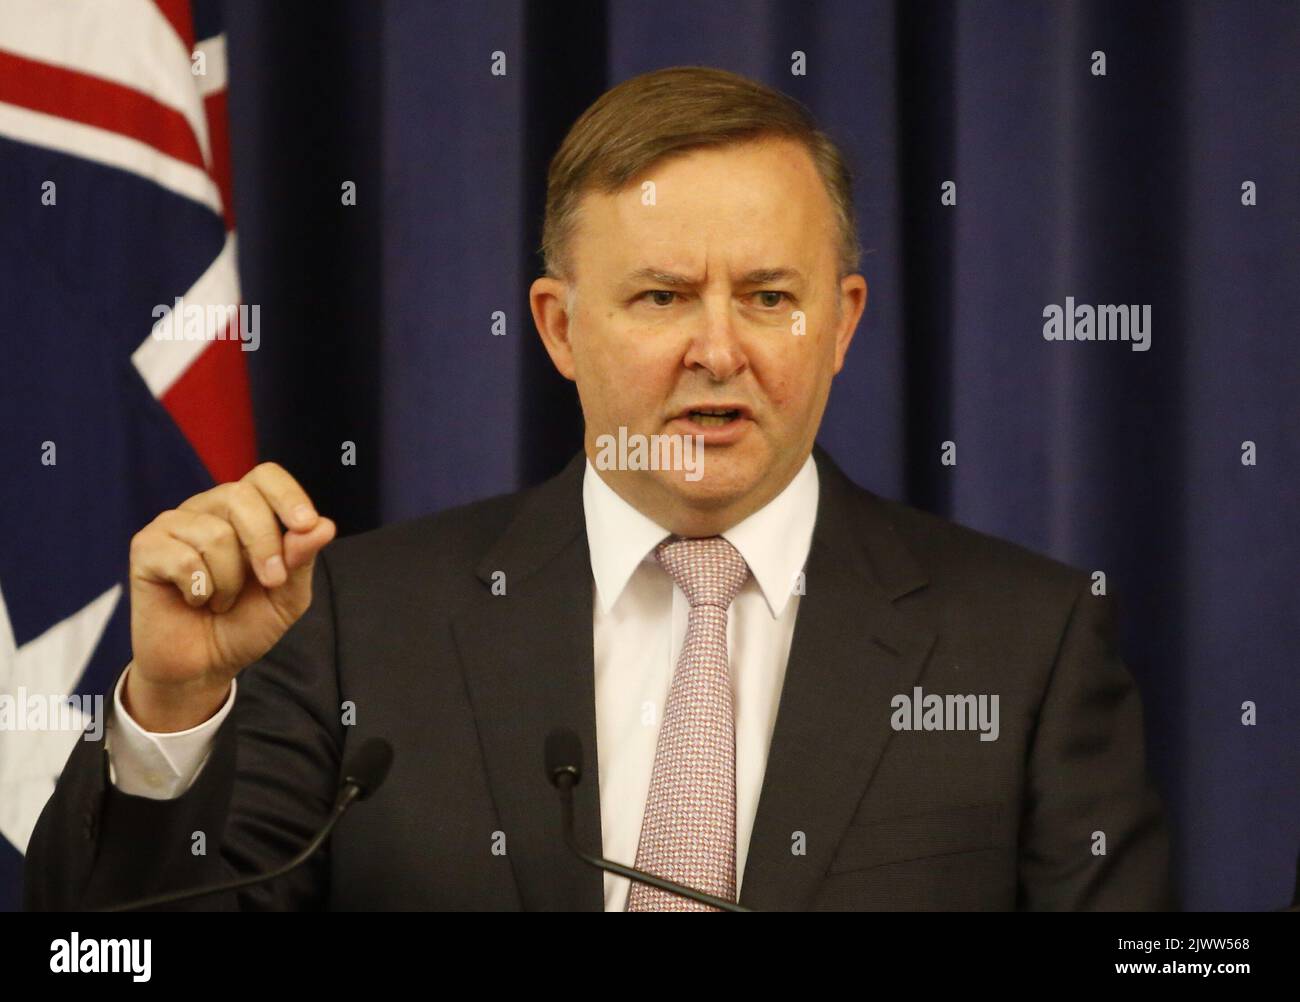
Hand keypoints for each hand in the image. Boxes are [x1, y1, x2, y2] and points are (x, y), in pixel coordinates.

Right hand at [124, 462, 335, 730]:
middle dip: (264, 544)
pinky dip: (198, 589)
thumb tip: (323, 526)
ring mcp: (174, 525)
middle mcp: (208, 509)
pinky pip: (182, 557)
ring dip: (229, 580)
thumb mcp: (287, 597)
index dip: (288, 494)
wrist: (202, 666)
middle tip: (271, 582)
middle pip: (241, 496)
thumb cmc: (244, 624)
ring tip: (221, 600)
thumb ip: (302, 561)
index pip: (266, 476)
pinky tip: (193, 600)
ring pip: (215, 533)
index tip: (306, 524)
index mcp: (246, 511)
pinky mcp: (146, 548)